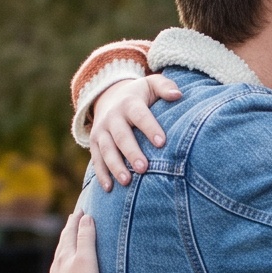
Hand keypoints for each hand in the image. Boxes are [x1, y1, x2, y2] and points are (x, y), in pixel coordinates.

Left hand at [46, 211, 100, 272]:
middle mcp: (57, 266)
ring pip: (58, 259)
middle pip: (62, 244)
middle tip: (72, 220)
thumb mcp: (87, 260)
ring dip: (64, 248)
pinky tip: (61, 271)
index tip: (79, 210)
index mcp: (65, 255)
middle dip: (68, 231)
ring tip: (67, 242)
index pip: (70, 232)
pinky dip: (61, 265)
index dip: (75, 220)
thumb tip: (85, 217)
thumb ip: (86, 238)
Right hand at [86, 74, 181, 189]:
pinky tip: (109, 188)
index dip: (150, 128)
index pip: (140, 115)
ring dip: (115, 166)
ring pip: (106, 150)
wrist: (110, 96)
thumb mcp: (151, 84)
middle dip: (131, 152)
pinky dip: (101, 174)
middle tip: (143, 168)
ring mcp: (101, 130)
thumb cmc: (140, 95)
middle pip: (121, 136)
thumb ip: (165, 86)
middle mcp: (113, 117)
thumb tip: (177, 95)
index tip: (161, 142)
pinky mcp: (94, 143)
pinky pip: (96, 160)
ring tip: (126, 181)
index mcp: (129, 103)